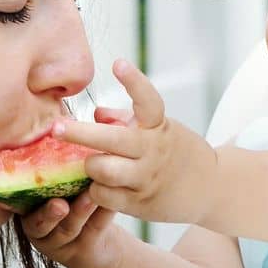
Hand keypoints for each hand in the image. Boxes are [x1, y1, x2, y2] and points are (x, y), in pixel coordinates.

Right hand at [18, 106, 130, 267]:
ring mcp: (58, 243)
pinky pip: (92, 232)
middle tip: (59, 203)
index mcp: (26, 207)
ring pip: (67, 229)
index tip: (29, 178)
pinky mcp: (82, 253)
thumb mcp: (61, 180)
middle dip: (48, 213)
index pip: (18, 200)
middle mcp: (36, 228)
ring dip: (79, 213)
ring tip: (90, 198)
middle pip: (38, 222)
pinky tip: (111, 204)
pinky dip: (101, 217)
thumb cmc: (74, 198)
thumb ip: (59, 156)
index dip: (18, 191)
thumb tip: (69, 115)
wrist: (94, 239)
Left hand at [53, 59, 220, 224]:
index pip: (148, 101)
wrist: (211, 188)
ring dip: (90, 165)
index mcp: (158, 126)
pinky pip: (103, 195)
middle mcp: (153, 150)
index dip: (134, 82)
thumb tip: (97, 113)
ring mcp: (147, 177)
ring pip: (103, 170)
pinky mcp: (140, 203)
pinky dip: (95, 189)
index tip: (118, 64)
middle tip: (57, 128)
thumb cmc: (174, 151)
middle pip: (111, 140)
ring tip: (89, 163)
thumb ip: (126, 118)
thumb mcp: (158, 129)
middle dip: (80, 133)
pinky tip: (98, 185)